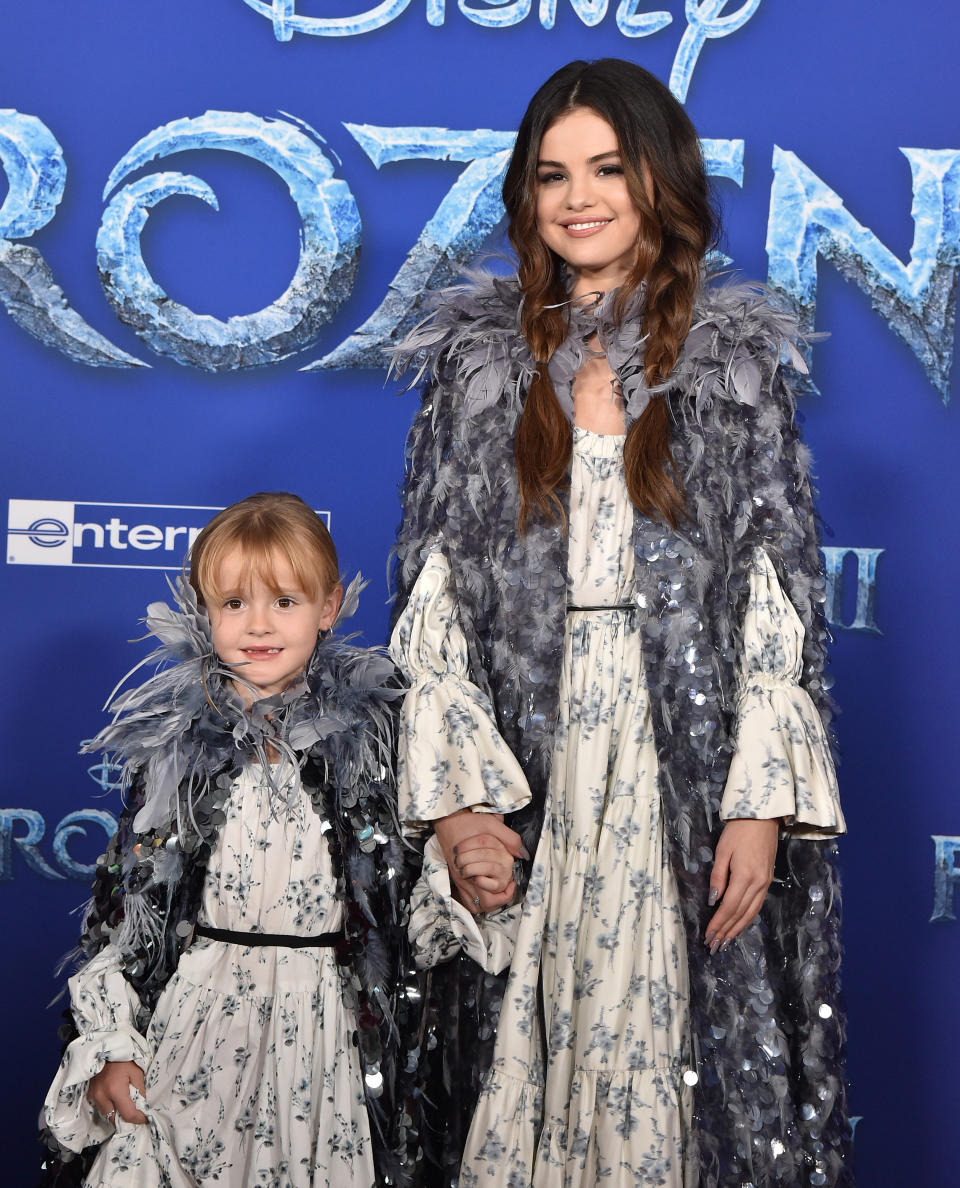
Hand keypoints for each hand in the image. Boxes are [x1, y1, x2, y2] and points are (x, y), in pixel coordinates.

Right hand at [88, 1060, 146, 1124]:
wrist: (105, 1048)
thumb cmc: (123, 1058)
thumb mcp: (137, 1072)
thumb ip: (140, 1091)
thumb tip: (144, 1106)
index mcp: (116, 1090)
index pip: (128, 1115)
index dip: (138, 1119)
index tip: (145, 1119)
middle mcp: (102, 1096)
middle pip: (114, 1120)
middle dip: (126, 1121)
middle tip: (136, 1116)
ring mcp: (94, 1096)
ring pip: (106, 1115)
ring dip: (117, 1115)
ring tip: (127, 1109)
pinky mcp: (90, 1094)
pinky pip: (101, 1108)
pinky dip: (110, 1109)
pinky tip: (117, 1103)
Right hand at [433, 809, 527, 913]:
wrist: (447, 819)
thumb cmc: (469, 821)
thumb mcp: (493, 825)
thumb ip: (510, 840)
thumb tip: (524, 854)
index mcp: (476, 864)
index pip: (492, 892)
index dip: (505, 894)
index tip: (511, 884)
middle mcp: (466, 876)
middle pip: (484, 903)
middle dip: (497, 900)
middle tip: (505, 888)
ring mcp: (459, 878)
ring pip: (474, 905)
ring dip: (487, 901)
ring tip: (496, 892)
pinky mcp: (455, 877)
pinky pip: (466, 899)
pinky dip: (476, 900)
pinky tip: (484, 889)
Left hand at [705, 818, 778, 951]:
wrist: (762, 818)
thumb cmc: (738, 831)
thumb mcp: (722, 851)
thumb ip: (718, 876)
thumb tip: (713, 900)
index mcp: (744, 876)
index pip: (729, 907)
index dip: (719, 923)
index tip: (708, 935)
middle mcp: (758, 883)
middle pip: (740, 914)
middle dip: (726, 932)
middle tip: (714, 946)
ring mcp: (765, 883)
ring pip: (751, 913)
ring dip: (737, 929)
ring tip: (725, 942)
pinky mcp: (767, 880)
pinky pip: (757, 905)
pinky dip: (747, 919)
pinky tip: (739, 925)